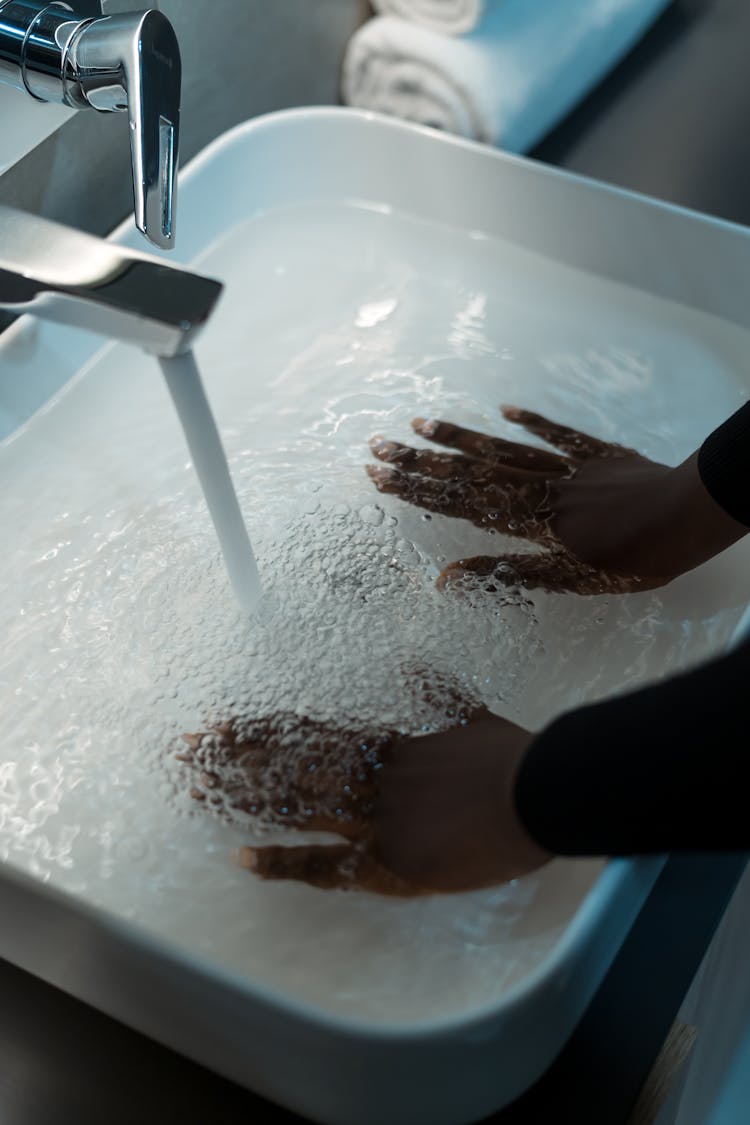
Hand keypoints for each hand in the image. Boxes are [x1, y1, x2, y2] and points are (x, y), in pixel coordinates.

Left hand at [176, 708, 547, 894]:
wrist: (538, 793)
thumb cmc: (507, 754)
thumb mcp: (468, 711)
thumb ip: (435, 689)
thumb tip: (413, 664)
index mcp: (384, 742)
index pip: (306, 733)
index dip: (259, 731)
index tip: (219, 725)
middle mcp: (366, 775)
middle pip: (286, 764)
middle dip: (232, 759)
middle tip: (183, 753)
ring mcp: (372, 817)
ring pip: (293, 804)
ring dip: (242, 798)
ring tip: (193, 790)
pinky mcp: (387, 860)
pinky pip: (325, 863)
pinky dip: (284, 861)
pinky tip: (243, 858)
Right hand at [366, 407, 746, 594]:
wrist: (683, 518)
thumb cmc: (628, 559)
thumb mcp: (566, 580)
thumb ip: (504, 574)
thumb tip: (447, 578)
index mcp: (527, 519)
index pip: (459, 502)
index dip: (417, 489)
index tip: (378, 474)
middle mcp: (537, 486)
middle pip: (470, 471)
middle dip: (422, 459)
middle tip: (378, 444)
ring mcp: (565, 466)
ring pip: (503, 448)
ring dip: (460, 436)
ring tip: (420, 421)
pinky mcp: (595, 453)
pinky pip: (557, 433)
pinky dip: (531, 421)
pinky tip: (506, 408)